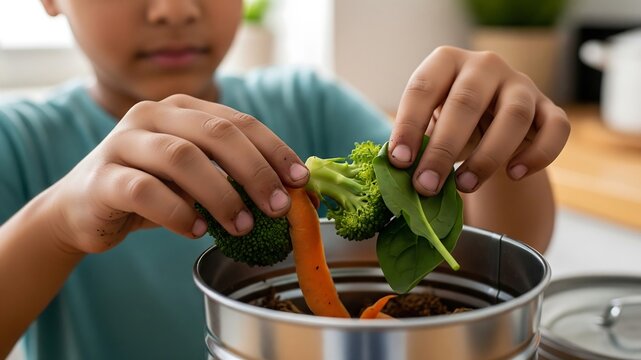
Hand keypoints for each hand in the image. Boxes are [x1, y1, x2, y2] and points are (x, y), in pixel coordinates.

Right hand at [46, 94, 308, 253]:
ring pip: (182, 158)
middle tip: (279, 207)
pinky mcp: (102, 177)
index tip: (300, 181)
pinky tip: (196, 230)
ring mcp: (123, 143)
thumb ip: (230, 176)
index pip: (239, 122)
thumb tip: (288, 194)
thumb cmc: (151, 191)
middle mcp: (152, 116)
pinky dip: (177, 213)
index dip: (274, 150)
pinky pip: (145, 191)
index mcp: (182, 109)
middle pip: (216, 134)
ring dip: (222, 195)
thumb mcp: (196, 178)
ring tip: (242, 226)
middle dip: (256, 171)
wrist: (83, 210)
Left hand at [388, 46, 569, 195]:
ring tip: (464, 185)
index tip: (399, 161)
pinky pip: (555, 129)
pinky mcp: (549, 108)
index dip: (408, 125)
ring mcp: (521, 84)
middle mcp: (485, 66)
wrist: (492, 120)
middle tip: (426, 185)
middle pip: (466, 103)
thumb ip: (416, 141)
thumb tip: (398, 173)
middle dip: (442, 149)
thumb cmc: (450, 122)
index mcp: (446, 62)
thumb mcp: (429, 123)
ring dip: (488, 156)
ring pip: (514, 116)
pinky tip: (514, 174)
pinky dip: (538, 154)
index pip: (423, 88)